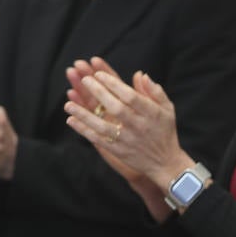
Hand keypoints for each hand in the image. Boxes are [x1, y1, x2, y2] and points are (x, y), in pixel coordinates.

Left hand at [63, 57, 190, 190]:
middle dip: (99, 93)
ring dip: (84, 115)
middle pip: (116, 108)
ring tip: (68, 103)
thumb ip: (154, 91)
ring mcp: (127, 140)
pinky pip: (98, 140)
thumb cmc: (165, 130)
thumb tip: (140, 74)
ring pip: (103, 126)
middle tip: (84, 80)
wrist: (165, 162)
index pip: (131, 96)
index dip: (114, 84)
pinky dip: (84, 130)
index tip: (99, 74)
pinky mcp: (118, 151)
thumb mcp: (167, 108)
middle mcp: (139, 126)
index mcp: (152, 113)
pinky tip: (71, 120)